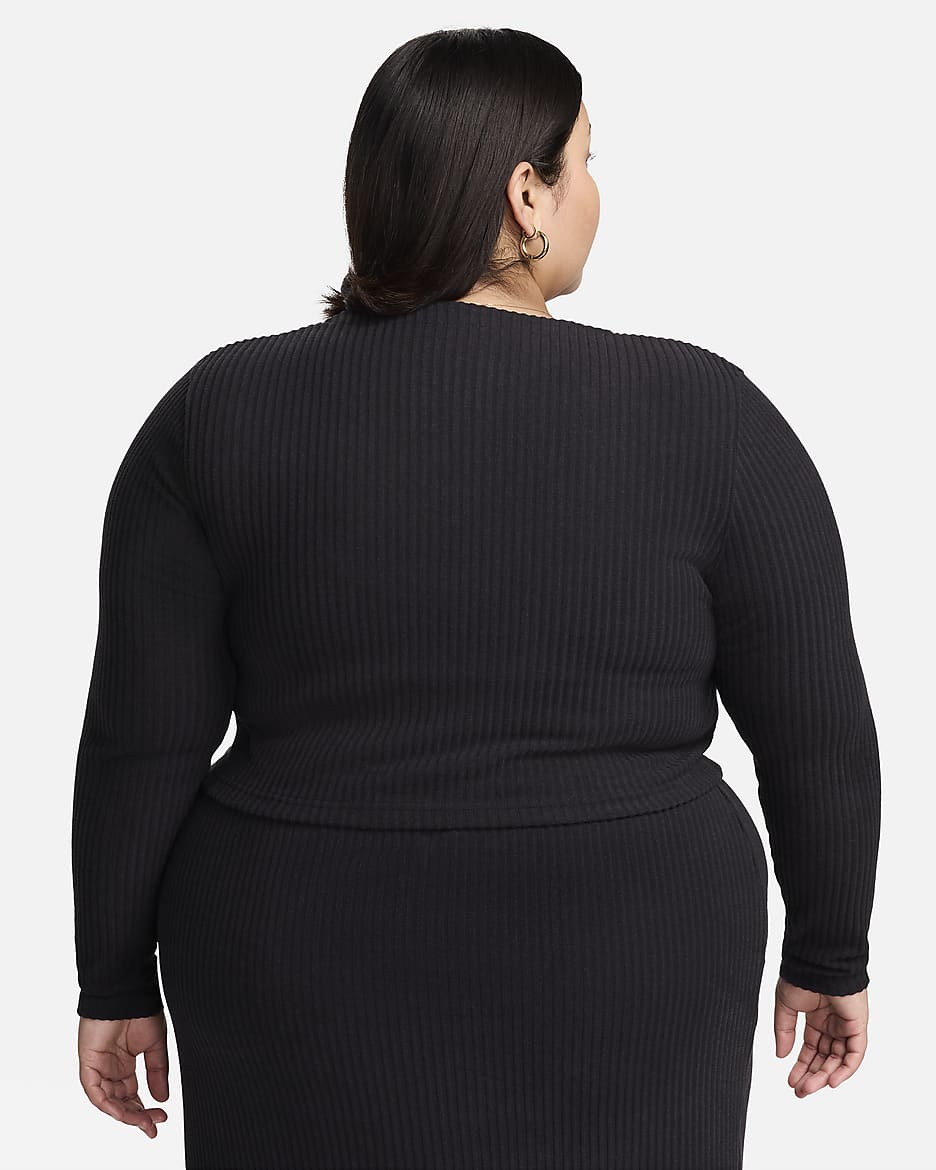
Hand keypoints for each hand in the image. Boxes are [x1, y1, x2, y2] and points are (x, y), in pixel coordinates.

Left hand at [77, 1012, 169, 1138]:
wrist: (128, 992)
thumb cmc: (141, 1010)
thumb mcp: (156, 1045)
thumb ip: (157, 1073)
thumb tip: (162, 1098)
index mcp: (125, 1065)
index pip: (132, 1096)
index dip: (145, 1110)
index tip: (162, 1117)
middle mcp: (111, 1070)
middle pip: (120, 1103)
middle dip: (138, 1116)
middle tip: (154, 1124)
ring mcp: (99, 1068)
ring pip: (108, 1102)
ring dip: (126, 1114)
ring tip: (144, 1120)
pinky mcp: (89, 1064)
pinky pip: (95, 1092)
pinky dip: (108, 1104)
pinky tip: (123, 1111)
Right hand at [774, 976, 868, 1095]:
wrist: (816, 961)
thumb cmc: (800, 975)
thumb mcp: (784, 1006)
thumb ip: (784, 1031)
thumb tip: (781, 1055)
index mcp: (815, 1018)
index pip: (811, 1049)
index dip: (801, 1065)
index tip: (791, 1081)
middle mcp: (832, 1024)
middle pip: (824, 1057)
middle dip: (812, 1075)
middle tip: (799, 1091)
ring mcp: (845, 1026)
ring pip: (838, 1059)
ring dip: (824, 1076)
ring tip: (808, 1088)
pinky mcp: (858, 1026)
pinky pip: (855, 1054)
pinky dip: (845, 1069)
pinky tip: (831, 1081)